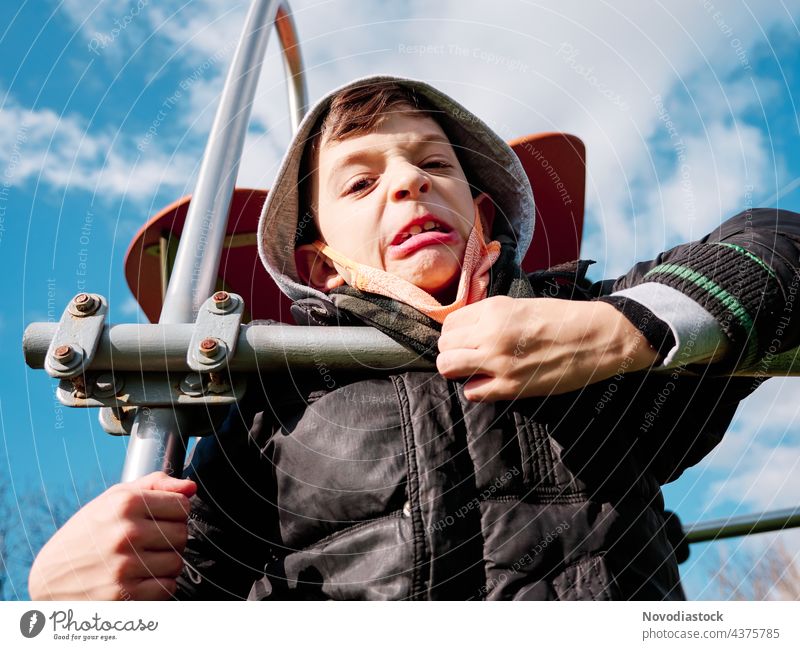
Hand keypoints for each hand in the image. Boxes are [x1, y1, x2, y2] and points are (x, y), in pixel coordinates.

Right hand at [28, 471, 196, 600]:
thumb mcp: (112, 498)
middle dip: (170, 538)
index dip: (174, 513)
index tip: (158, 518)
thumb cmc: (86, 533)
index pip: (182, 505)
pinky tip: (138, 579)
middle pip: (182, 534)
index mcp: (125, 503)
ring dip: (165, 564)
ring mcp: (125, 565)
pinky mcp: (124, 595)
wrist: (47, 579)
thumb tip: (191, 488)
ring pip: (177, 562)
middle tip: (147, 542)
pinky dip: (158, 585)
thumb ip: (155, 485)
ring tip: (142, 561)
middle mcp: (126, 532)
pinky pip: (167, 587)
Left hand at [436, 296, 659, 400]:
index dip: (455, 333)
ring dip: (458, 369)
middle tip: (469, 354)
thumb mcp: (519, 305)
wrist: (596, 338)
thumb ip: (488, 316)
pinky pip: (471, 392)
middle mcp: (491, 334)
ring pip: (448, 367)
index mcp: (493, 309)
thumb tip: (462, 330)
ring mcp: (499, 362)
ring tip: (475, 368)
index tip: (466, 338)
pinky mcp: (511, 387)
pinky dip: (476, 389)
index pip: (449, 323)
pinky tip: (490, 382)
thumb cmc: (561, 318)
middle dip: (452, 351)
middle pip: (444, 346)